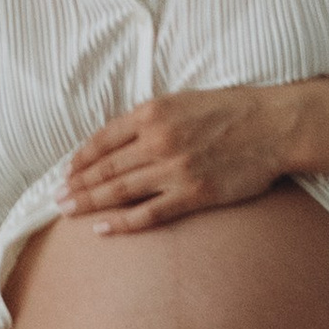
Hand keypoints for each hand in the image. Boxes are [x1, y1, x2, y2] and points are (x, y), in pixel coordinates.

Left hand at [59, 78, 328, 232]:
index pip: (103, 139)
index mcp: (152, 113)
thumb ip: (149, 118)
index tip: (65, 171)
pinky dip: (122, 222)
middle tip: (55, 198)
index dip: (80, 158)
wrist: (273, 126)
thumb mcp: (182, 100)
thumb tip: (117, 139)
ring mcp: (175, 170)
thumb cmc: (230, 110)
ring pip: (120, 190)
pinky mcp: (194, 194)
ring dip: (89, 202)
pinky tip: (101, 228)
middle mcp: (158, 141)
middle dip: (76, 185)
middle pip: (105, 168)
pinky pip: (149, 213)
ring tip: (67, 211)